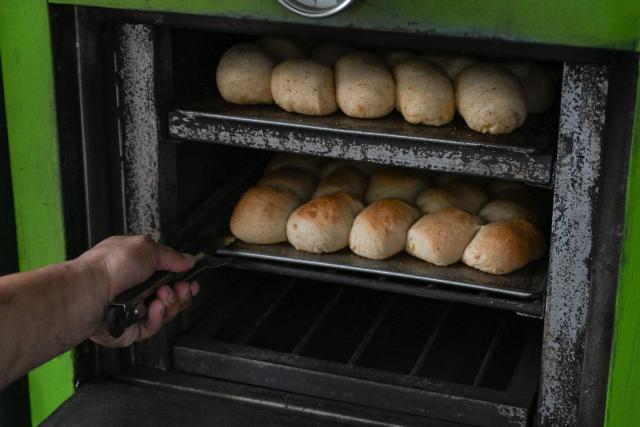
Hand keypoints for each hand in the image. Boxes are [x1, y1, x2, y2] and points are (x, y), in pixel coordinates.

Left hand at [77, 235, 198, 346]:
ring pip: (166, 312)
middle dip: (181, 292)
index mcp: (138, 267)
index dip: (183, 279)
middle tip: (181, 288)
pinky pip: (153, 327)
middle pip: (172, 296)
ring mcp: (133, 309)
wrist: (89, 292)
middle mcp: (136, 289)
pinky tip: (154, 308)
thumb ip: (171, 256)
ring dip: (170, 303)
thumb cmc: (110, 266)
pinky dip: (157, 318)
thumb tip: (187, 260)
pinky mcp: (130, 329)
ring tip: (162, 296)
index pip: (168, 276)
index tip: (191, 280)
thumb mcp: (146, 248)